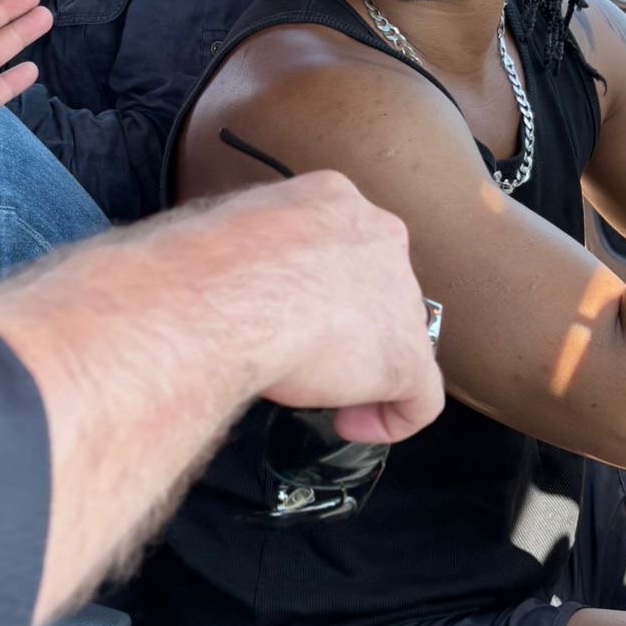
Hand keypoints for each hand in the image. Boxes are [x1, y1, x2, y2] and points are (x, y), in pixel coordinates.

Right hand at [197, 171, 444, 443]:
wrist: (227, 297)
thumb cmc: (206, 266)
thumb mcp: (225, 236)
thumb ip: (250, 254)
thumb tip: (230, 278)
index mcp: (333, 199)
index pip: (340, 243)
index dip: (317, 283)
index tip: (288, 309)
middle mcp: (378, 236)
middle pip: (375, 286)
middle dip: (344, 322)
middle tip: (301, 349)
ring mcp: (400, 296)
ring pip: (395, 337)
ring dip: (360, 368)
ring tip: (313, 390)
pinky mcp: (406, 356)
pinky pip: (419, 396)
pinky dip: (391, 417)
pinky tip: (350, 425)